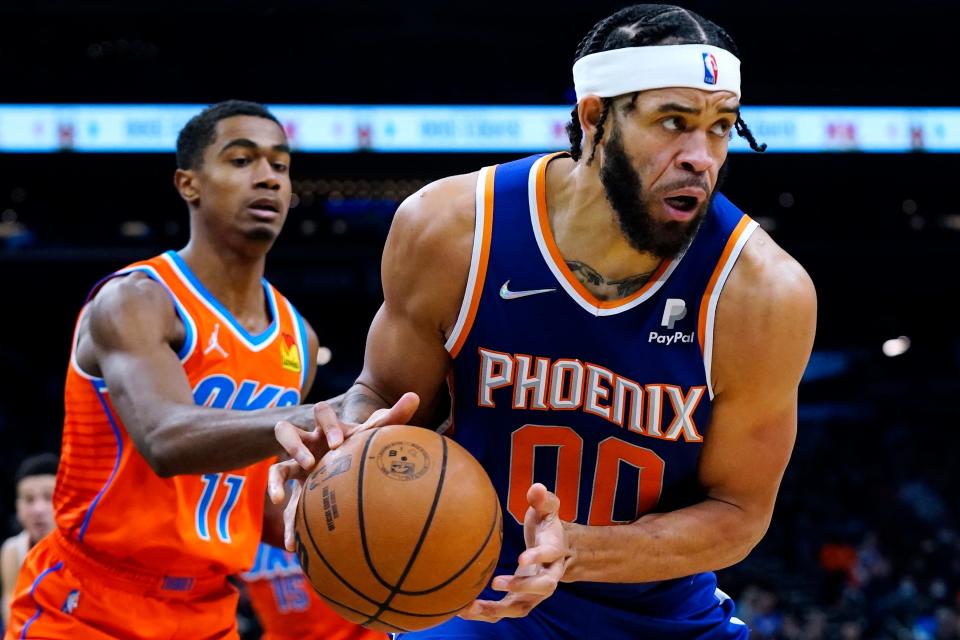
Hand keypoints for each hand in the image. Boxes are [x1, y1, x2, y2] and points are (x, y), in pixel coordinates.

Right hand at [267, 392, 419, 550]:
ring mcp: (298, 468)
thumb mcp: (376, 435)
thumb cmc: (365, 447)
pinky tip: (290, 544)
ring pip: (277, 468)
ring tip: (281, 498)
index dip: (326, 425)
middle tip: (310, 464)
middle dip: (294, 445)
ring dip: (276, 480)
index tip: (338, 444)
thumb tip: (414, 395)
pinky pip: (287, 506)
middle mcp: (309, 444)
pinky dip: (287, 525)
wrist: (355, 469)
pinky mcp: (298, 493)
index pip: (321, 413)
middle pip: (285, 431)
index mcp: (329, 427)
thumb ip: (394, 417)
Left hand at [459, 483, 566, 622]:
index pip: (550, 555)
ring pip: (521, 607)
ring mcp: (535, 592)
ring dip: (497, 609)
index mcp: (555, 551)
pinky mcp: (521, 600)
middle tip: (496, 582)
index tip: (521, 557)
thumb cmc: (546, 526)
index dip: (537, 557)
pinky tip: (462, 610)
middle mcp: (549, 575)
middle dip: (522, 586)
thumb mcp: (547, 509)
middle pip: (543, 587)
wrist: (558, 551)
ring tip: (470, 607)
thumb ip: (543, 499)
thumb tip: (536, 487)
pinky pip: (504, 611)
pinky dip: (485, 613)